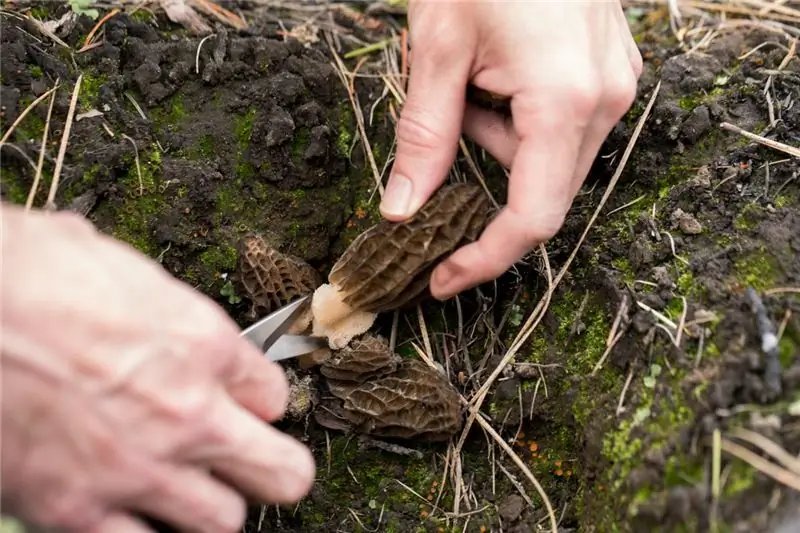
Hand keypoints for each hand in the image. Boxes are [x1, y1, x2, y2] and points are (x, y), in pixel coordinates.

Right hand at [0, 204, 314, 532]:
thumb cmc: (29, 272)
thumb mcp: (123, 269)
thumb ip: (166, 311)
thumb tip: (165, 316)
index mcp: (205, 344)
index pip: (274, 396)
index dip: (259, 402)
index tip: (241, 403)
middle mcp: (188, 413)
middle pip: (282, 473)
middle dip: (271, 468)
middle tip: (251, 463)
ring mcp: (138, 468)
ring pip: (223, 522)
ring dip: (209, 505)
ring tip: (184, 489)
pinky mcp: (76, 510)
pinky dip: (142, 531)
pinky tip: (127, 510)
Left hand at [380, 0, 642, 298]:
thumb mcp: (436, 49)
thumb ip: (424, 137)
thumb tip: (403, 210)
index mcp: (564, 102)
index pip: (532, 219)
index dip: (485, 260)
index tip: (443, 279)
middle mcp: (604, 101)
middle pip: (540, 190)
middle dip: (485, 178)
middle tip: (449, 117)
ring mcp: (614, 85)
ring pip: (548, 158)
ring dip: (498, 139)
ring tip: (473, 74)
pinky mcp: (610, 72)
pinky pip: (561, 125)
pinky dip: (520, 117)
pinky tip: (500, 67)